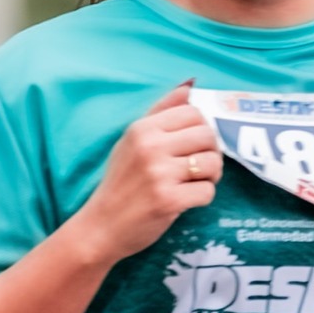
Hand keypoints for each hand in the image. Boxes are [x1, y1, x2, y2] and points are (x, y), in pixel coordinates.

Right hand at [67, 82, 220, 265]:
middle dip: (211, 152)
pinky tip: (186, 199)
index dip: (201, 128)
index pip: (193, 113)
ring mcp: (159, 174)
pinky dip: (202, 197)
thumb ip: (160, 112)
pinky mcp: (169, 200)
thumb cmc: (120, 182)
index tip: (194, 144)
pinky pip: (207, 191)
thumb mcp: (131, 141)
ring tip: (194, 182)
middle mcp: (150, 147)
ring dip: (211, 175)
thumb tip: (188, 86)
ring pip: (212, 163)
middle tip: (200, 166)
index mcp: (141, 129)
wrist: (101, 226)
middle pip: (207, 136)